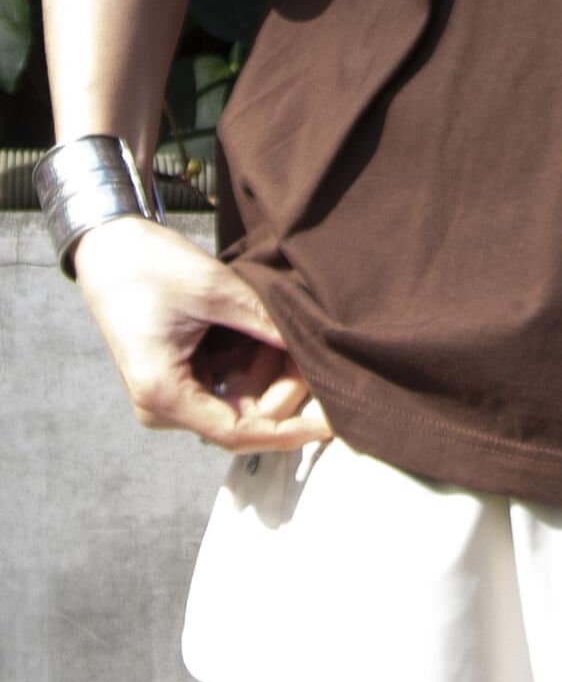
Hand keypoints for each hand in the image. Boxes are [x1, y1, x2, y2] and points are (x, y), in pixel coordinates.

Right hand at [73, 217, 333, 451]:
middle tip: (308, 345)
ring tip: (283, 327)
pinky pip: (228, 381)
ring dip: (270, 369)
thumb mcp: (216, 292)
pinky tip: (265, 330)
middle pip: (244, 418)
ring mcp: (172, 393)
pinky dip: (253, 359)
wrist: (109, 247)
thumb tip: (315, 348)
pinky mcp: (181, 375)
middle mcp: (164, 406)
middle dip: (283, 387)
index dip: (289, 431)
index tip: (332, 422)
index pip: (238, 434)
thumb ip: (265, 325)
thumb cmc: (150, 267)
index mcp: (163, 395)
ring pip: (241, 399)